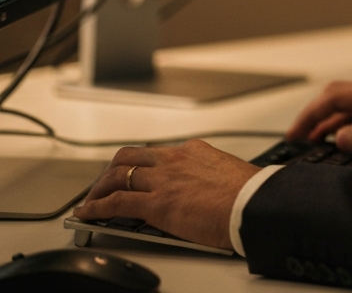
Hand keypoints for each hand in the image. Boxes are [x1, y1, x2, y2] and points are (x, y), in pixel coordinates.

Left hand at [73, 140, 258, 249]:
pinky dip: (96, 206)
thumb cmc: (247, 193)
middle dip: (111, 170)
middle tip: (104, 183)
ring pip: (118, 175)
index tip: (132, 173)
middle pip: (130, 156)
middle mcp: (175, 159)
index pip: (156, 153)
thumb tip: (203, 188)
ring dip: (99, 188)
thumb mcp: (225, 172)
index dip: (137, 164)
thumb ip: (207, 175)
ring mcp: (163, 180)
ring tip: (91, 200)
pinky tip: (88, 213)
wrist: (252, 203)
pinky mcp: (156, 204)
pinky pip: (115, 202)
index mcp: (194, 150)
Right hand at [287, 79, 351, 163]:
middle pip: (337, 98)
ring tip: (312, 147)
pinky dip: (345, 128)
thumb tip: (338, 138)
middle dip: (314, 118)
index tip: (294, 133)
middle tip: (297, 141)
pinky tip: (340, 144)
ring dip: (328, 125)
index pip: (334, 96)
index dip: (310, 114)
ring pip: (348, 108)